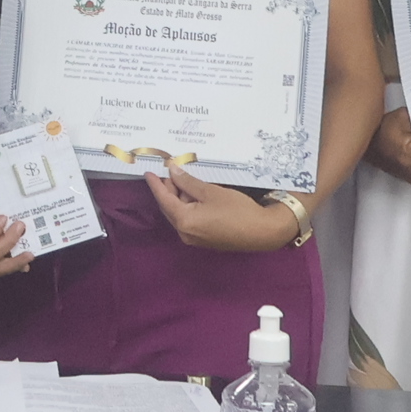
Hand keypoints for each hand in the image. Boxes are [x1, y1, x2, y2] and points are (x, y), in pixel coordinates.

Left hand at [144, 164, 302, 253]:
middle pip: (170, 208)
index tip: (148, 172)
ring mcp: (195, 239)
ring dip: (180, 197)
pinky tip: (195, 194)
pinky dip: (189, 207)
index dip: (155, 184)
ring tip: (184, 179)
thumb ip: (188, 182)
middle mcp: (185, 233)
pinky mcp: (205, 240)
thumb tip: (173, 172)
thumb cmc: (238, 210)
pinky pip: (190, 220)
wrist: (263, 231)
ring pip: (180, 214)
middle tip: (169, 171)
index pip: (163, 199)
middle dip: (169, 189)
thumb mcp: (211, 192)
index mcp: (184, 221)